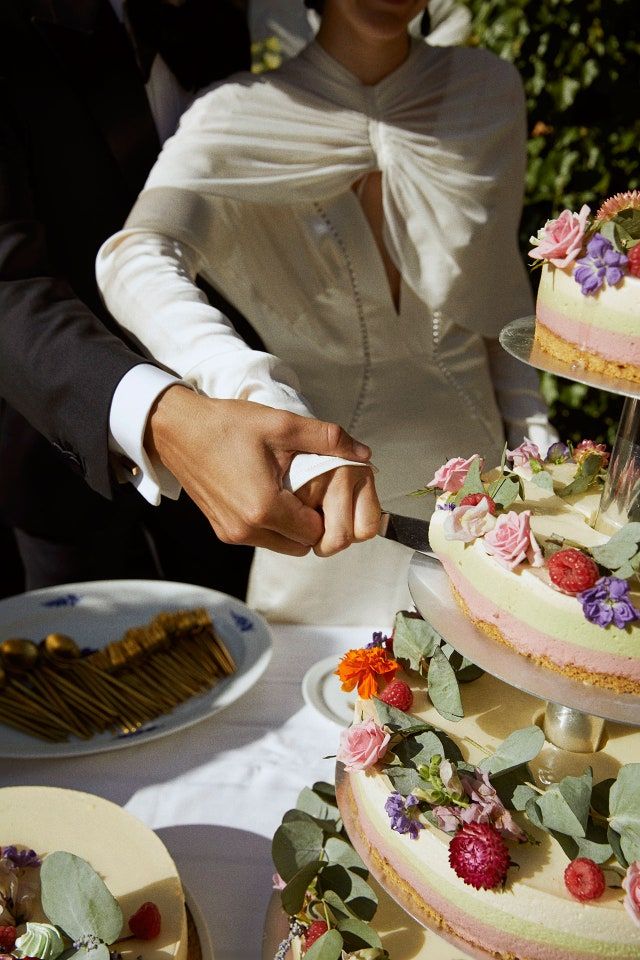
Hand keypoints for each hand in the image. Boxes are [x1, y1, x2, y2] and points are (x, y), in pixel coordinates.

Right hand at [144, 386, 371, 554]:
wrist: (177, 429)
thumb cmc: (227, 425)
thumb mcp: (282, 424)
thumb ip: (327, 439)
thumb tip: (364, 454)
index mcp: (264, 507)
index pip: (316, 532)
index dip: (327, 513)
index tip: (325, 490)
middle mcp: (247, 529)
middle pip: (301, 545)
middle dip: (313, 523)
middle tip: (311, 491)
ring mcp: (232, 533)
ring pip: (281, 545)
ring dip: (292, 526)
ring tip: (291, 491)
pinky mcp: (222, 531)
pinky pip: (260, 538)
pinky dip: (272, 524)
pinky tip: (269, 493)